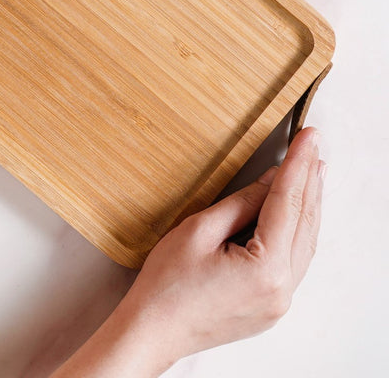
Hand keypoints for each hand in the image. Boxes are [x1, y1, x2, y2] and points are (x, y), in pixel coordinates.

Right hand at [50, 127, 324, 376]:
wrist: (153, 330)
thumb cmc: (166, 283)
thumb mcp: (198, 230)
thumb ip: (240, 205)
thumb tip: (271, 182)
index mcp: (266, 269)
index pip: (288, 204)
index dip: (297, 165)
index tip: (308, 137)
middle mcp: (283, 289)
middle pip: (305, 223)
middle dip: (310, 180)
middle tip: (314, 145)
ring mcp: (279, 301)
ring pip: (305, 243)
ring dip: (308, 205)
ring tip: (312, 170)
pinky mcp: (271, 305)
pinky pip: (294, 260)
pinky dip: (297, 230)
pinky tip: (296, 211)